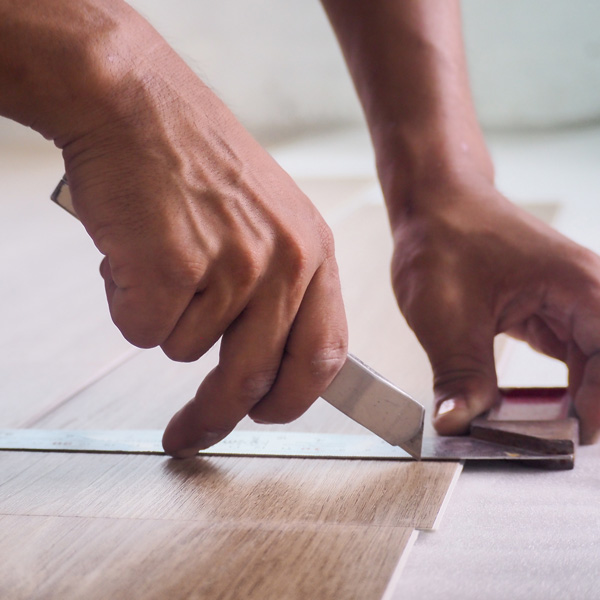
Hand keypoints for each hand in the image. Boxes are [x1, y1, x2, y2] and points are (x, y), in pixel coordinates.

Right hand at [49, 5, 346, 455]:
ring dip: (163, 319)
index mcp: (313, 251)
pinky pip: (143, 330)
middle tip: (188, 432)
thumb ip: (274, 284)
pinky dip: (126, 304)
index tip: (267, 416)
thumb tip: (260, 353)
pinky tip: (130, 253)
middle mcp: (282, 263)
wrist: (134, 101)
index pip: (324, 353)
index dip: (294, 397)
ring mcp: (231, 268)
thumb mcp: (265, 215)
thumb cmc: (192, 156)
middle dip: (216, 418)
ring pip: (187, 350)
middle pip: (253, 378)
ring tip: (156, 257)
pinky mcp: (174, 272)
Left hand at [390, 177, 599, 442]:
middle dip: (590, 408)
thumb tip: (458, 425)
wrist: (433, 201)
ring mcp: (570, 302)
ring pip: (595, 365)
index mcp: (580, 286)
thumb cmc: (443, 238)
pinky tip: (536, 409)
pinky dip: (558, 387)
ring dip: (576, 401)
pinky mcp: (549, 310)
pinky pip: (570, 357)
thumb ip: (460, 376)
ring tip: (545, 434)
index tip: (569, 439)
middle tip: (556, 443)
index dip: (599, 405)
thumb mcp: (446, 316)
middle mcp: (587, 294)